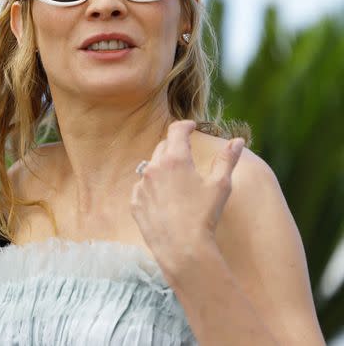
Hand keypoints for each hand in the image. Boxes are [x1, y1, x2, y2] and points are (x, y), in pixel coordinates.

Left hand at [130, 120, 245, 276]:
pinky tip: (165, 199)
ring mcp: (141, 185)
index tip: (191, 126)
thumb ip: (228, 159)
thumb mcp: (220, 185)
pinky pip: (142, 188)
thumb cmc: (204, 215)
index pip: (176, 130)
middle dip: (175, 146)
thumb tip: (238, 140)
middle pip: (163, 147)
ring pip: (150, 167)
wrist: (181, 248)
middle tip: (186, 152)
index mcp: (175, 159)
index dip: (185, 125)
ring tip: (177, 179)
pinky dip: (152, 188)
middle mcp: (153, 167)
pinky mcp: (135, 201)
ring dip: (162, 168)